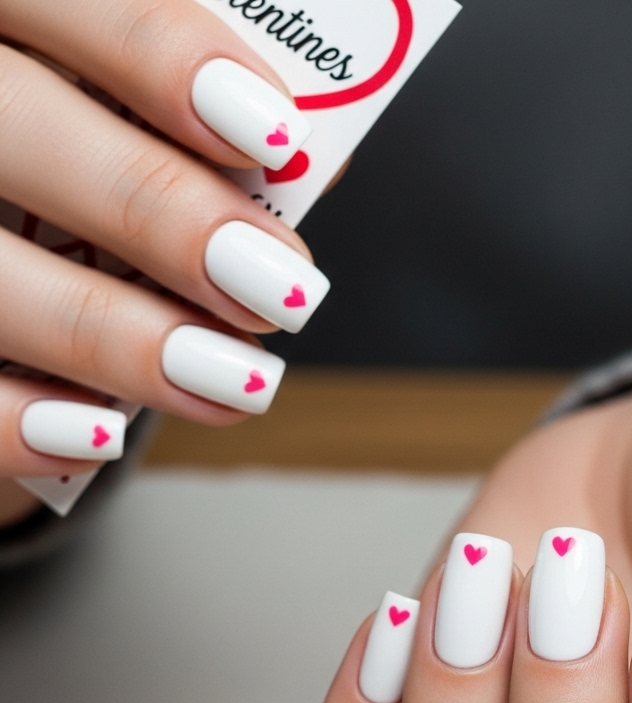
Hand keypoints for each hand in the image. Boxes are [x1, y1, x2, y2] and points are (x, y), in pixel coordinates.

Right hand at [0, 0, 329, 494]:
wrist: (3, 254)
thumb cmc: (79, 171)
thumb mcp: (135, 112)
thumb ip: (208, 114)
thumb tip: (313, 152)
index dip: (158, 52)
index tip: (276, 137)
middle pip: (14, 125)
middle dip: (164, 213)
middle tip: (281, 287)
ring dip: (126, 341)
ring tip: (240, 380)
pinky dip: (23, 424)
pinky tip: (102, 434)